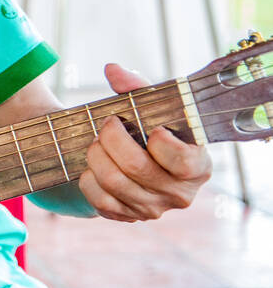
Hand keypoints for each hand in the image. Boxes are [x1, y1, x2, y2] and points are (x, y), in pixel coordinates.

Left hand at [78, 63, 211, 221]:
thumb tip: (113, 70)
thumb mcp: (151, 109)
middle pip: (137, 168)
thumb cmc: (149, 131)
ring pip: (114, 183)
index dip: (161, 142)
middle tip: (107, 125)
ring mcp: (154, 209)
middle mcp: (180, 193)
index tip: (151, 128)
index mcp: (198, 166)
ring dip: (96, 157)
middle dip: (112, 140)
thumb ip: (136, 88)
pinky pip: (100, 201)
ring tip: (96, 143)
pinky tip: (93, 167)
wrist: (138, 162)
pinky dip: (89, 180)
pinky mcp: (129, 217)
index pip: (182, 161)